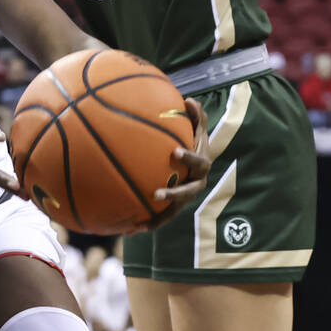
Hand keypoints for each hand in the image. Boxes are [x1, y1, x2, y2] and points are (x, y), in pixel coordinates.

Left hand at [132, 97, 210, 232]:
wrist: (192, 161)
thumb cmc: (192, 139)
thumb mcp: (196, 128)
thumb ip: (195, 116)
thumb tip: (189, 100)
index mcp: (202, 164)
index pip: (199, 162)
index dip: (189, 159)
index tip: (175, 152)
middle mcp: (196, 183)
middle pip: (188, 192)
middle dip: (173, 195)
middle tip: (156, 194)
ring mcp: (185, 197)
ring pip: (173, 212)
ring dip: (158, 218)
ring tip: (140, 224)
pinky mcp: (173, 208)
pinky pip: (161, 218)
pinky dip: (147, 224)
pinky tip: (129, 230)